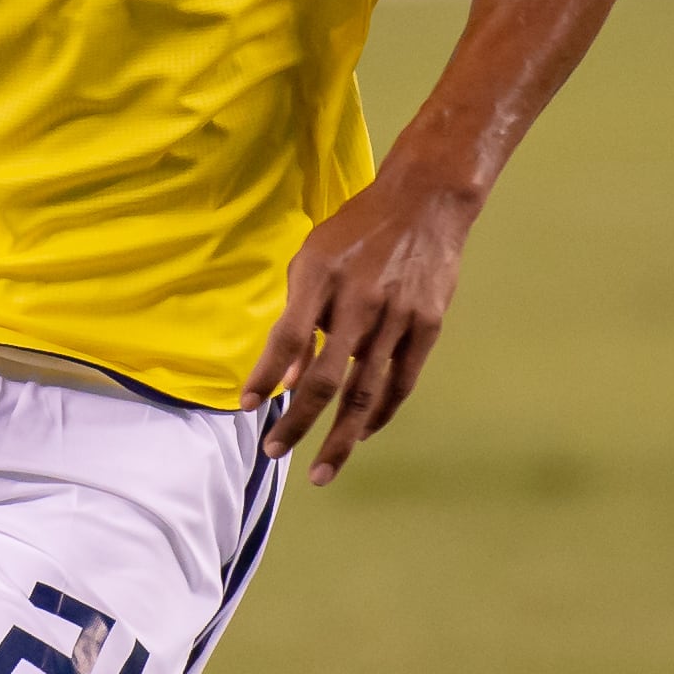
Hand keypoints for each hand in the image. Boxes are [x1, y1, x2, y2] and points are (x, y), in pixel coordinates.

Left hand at [242, 170, 476, 484]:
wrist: (424, 203)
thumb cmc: (357, 231)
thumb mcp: (314, 259)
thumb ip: (298, 315)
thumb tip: (288, 376)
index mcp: (321, 277)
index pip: (286, 338)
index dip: (265, 376)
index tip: (246, 406)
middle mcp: (359, 300)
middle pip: (326, 379)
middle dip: (298, 423)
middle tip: (274, 453)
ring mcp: (397, 317)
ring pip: (366, 394)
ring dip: (341, 437)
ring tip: (321, 470)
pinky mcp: (427, 327)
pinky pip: (400, 383)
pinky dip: (378, 414)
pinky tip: (360, 434)